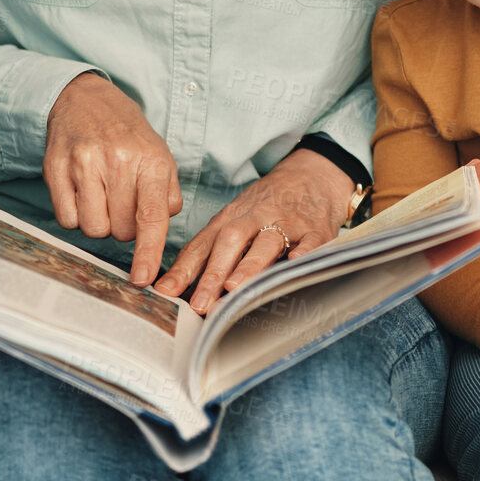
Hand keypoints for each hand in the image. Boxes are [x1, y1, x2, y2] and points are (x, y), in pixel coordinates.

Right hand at [43, 73, 182, 287]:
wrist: (84, 98)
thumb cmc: (126, 134)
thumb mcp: (159, 155)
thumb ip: (167, 196)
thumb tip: (159, 231)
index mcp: (150, 160)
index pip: (151, 216)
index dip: (148, 252)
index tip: (143, 278)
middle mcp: (117, 160)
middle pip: (121, 230)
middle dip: (124, 226)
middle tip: (122, 200)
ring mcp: (83, 163)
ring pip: (93, 228)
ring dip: (100, 222)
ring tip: (102, 195)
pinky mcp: (55, 168)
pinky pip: (67, 219)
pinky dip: (76, 215)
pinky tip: (82, 192)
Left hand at [152, 149, 355, 314]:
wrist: (309, 176)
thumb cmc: (264, 208)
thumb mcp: (233, 221)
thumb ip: (209, 254)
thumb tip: (176, 290)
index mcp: (229, 220)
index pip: (202, 245)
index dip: (183, 270)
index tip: (164, 292)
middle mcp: (254, 219)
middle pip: (230, 242)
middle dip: (213, 274)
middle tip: (199, 304)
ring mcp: (286, 223)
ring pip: (266, 241)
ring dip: (249, 264)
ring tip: (234, 288)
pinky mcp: (315, 229)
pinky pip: (310, 240)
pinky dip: (304, 252)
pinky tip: (295, 263)